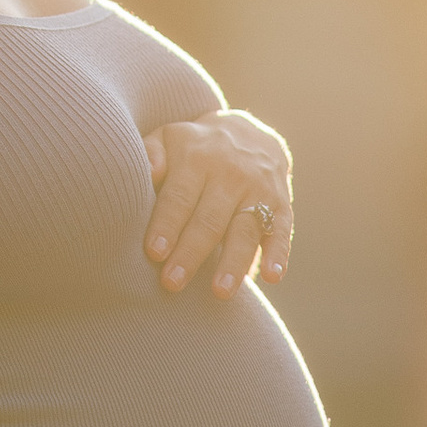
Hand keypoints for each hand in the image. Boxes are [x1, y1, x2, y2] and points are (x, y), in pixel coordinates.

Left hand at [142, 111, 292, 296]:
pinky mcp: (280, 205)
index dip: (167, 225)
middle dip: (191, 253)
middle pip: (209, 219)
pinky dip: (278, 254)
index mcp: (196, 158)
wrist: (249, 134)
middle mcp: (229, 174)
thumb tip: (146, 171)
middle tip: (172, 283)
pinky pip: (281, 231)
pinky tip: (272, 277)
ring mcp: (258, 190)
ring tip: (220, 292)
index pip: (179, 196)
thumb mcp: (168, 138)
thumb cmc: (193, 149)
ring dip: (233, 262)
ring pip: (244, 230)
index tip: (155, 253)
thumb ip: (151, 153)